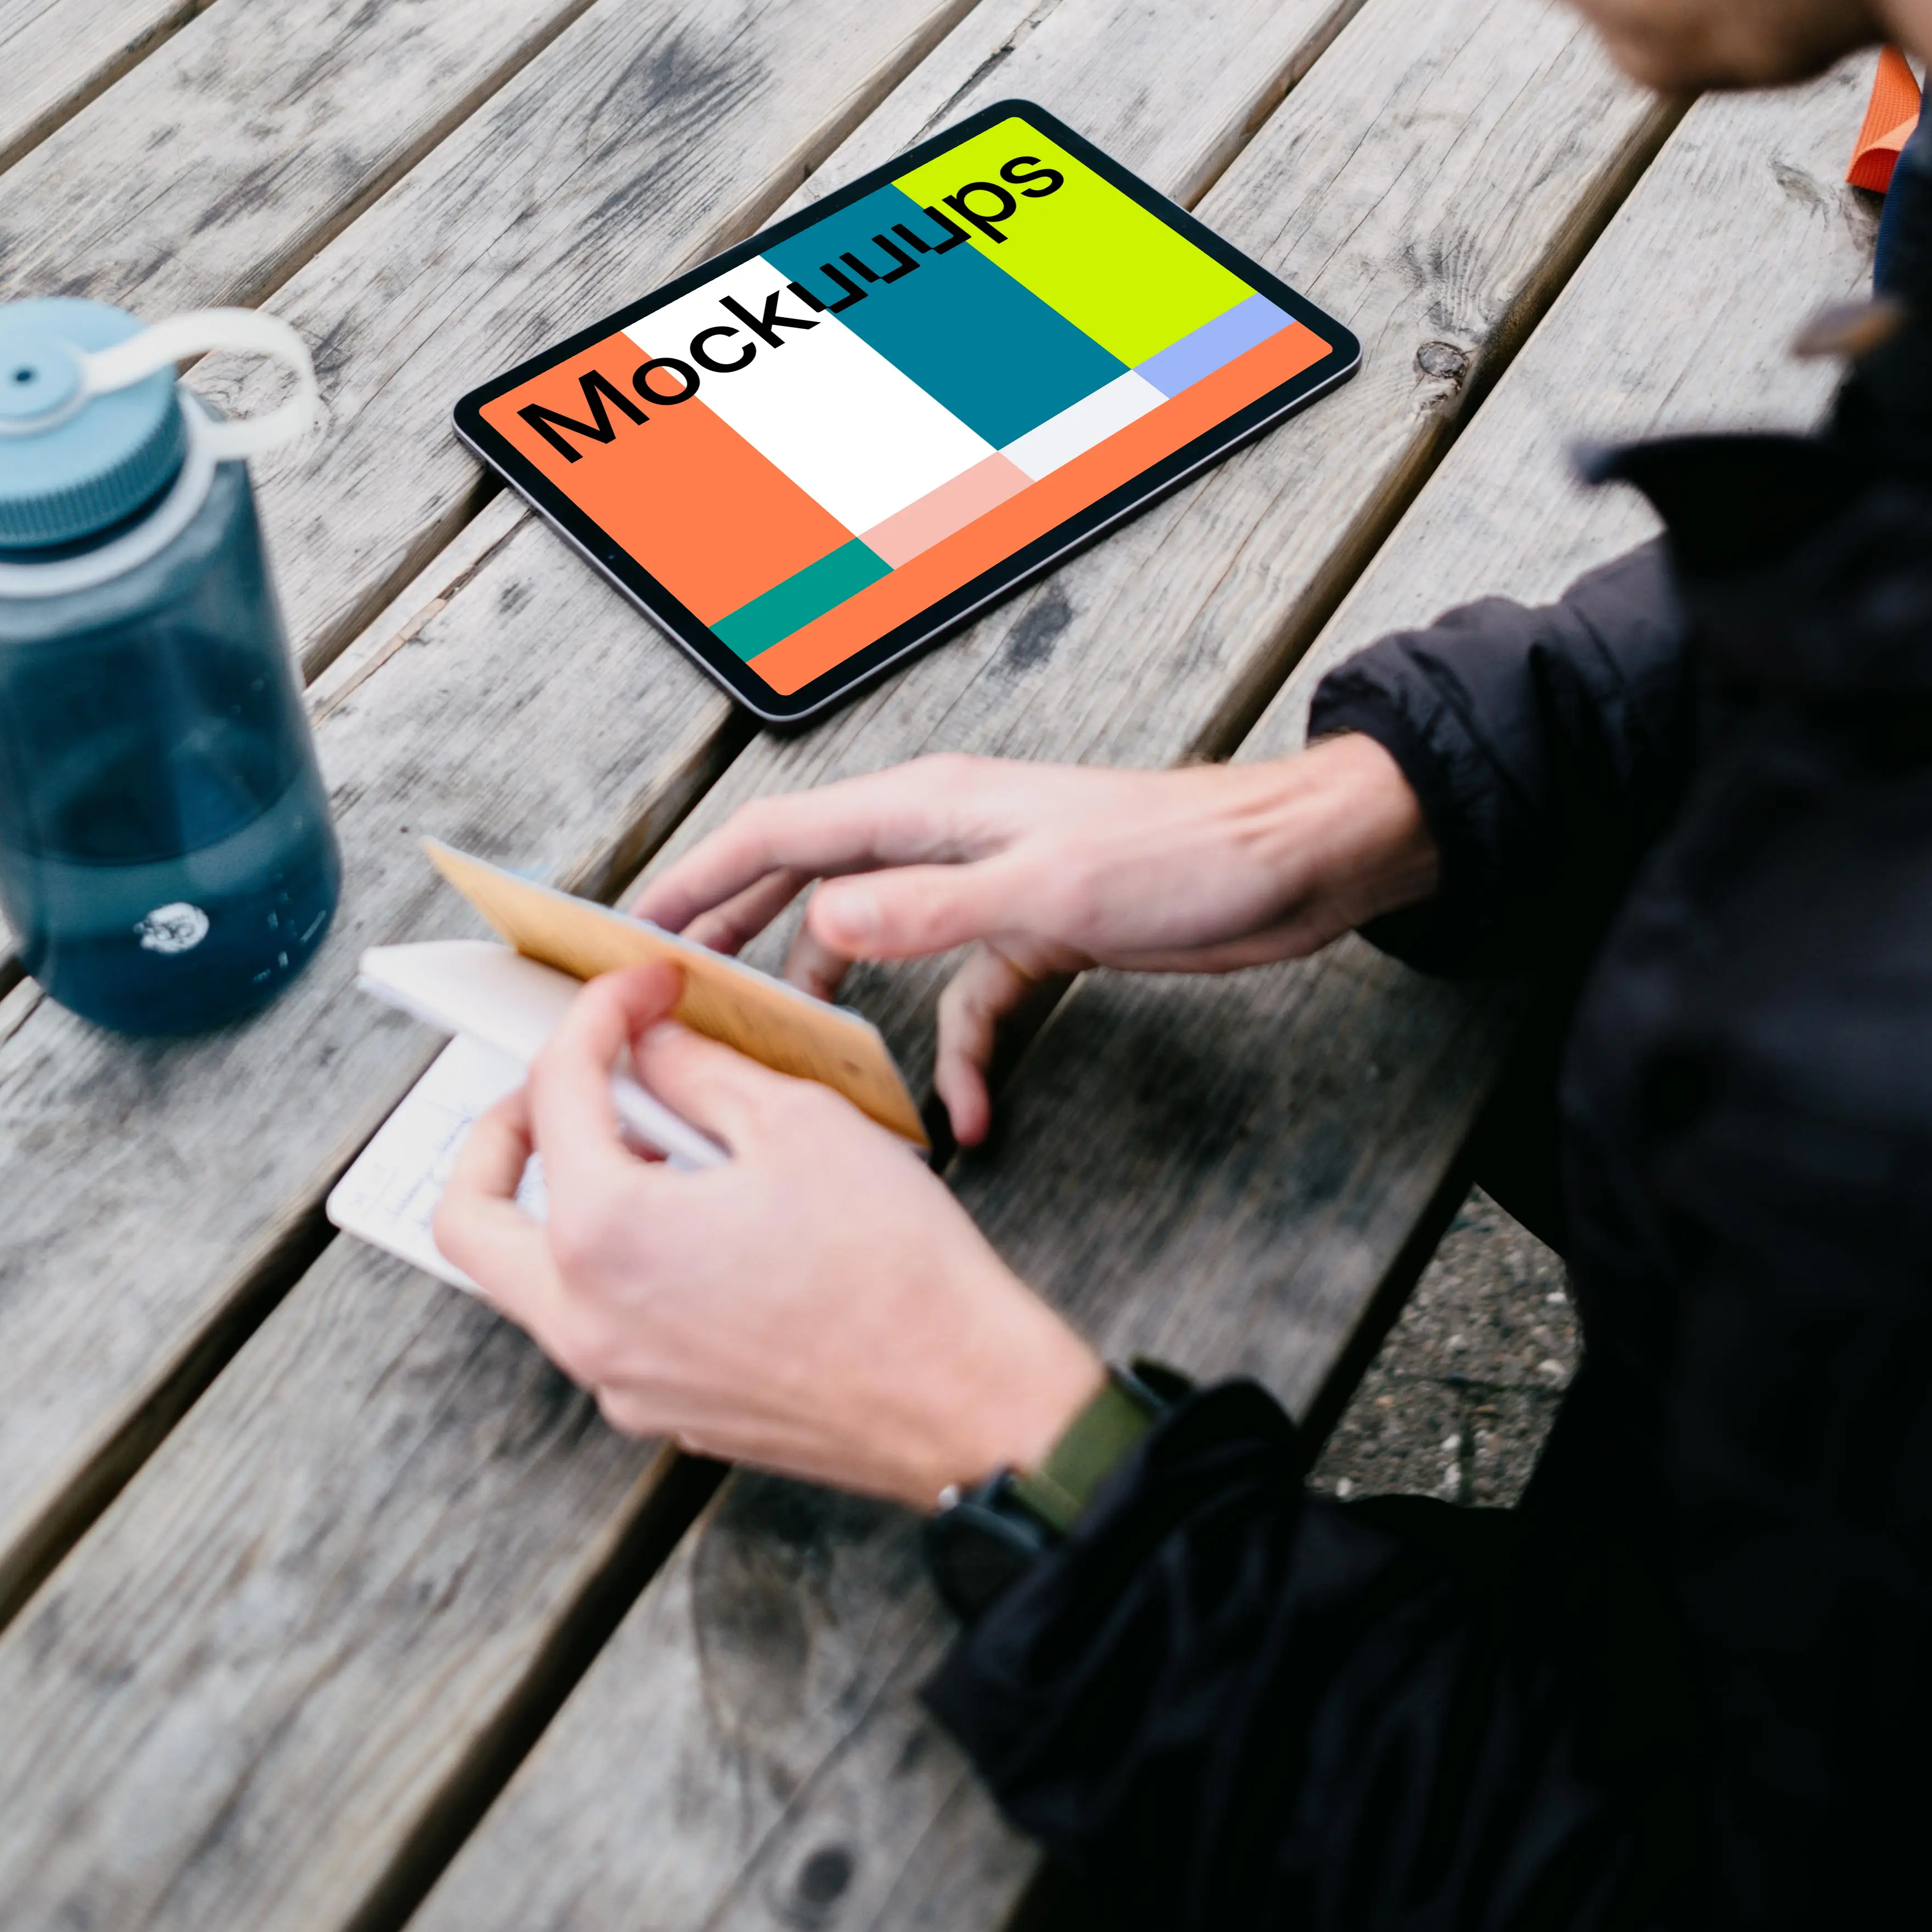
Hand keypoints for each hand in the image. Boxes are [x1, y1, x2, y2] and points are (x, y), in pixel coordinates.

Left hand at [434, 964, 1103, 1507]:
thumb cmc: (894, 1265)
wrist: (965, 1400)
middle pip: (469, 1214)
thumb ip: (698, 1072)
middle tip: (569, 1082)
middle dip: (502, 1128)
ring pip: (530, 1277)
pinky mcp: (664, 1410)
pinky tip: (699, 1217)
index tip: (644, 992)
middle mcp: (586, 1321)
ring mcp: (619, 1380)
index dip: (600, 1016)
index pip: (558, 1091)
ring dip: (565, 1196)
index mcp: (604, 1235)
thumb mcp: (796, 1123)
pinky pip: (599, 1322)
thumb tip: (648, 1044)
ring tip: (655, 1143)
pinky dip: (617, 1257)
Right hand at [632, 735, 1437, 1144]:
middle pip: (812, 882)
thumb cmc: (1187, 855)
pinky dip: (959, 1060)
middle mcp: (947, 839)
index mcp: (932, 808)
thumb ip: (932, 909)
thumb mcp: (1050, 888)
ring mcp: (991, 887)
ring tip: (794, 1073)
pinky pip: (970, 1002)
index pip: (783, 836)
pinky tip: (967, 1122)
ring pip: (882, 946)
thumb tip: (823, 925)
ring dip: (841, 1009)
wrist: (1297, 862)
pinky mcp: (1038, 935)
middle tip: (674, 999)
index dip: (701, 879)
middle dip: (741, 937)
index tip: (634, 932)